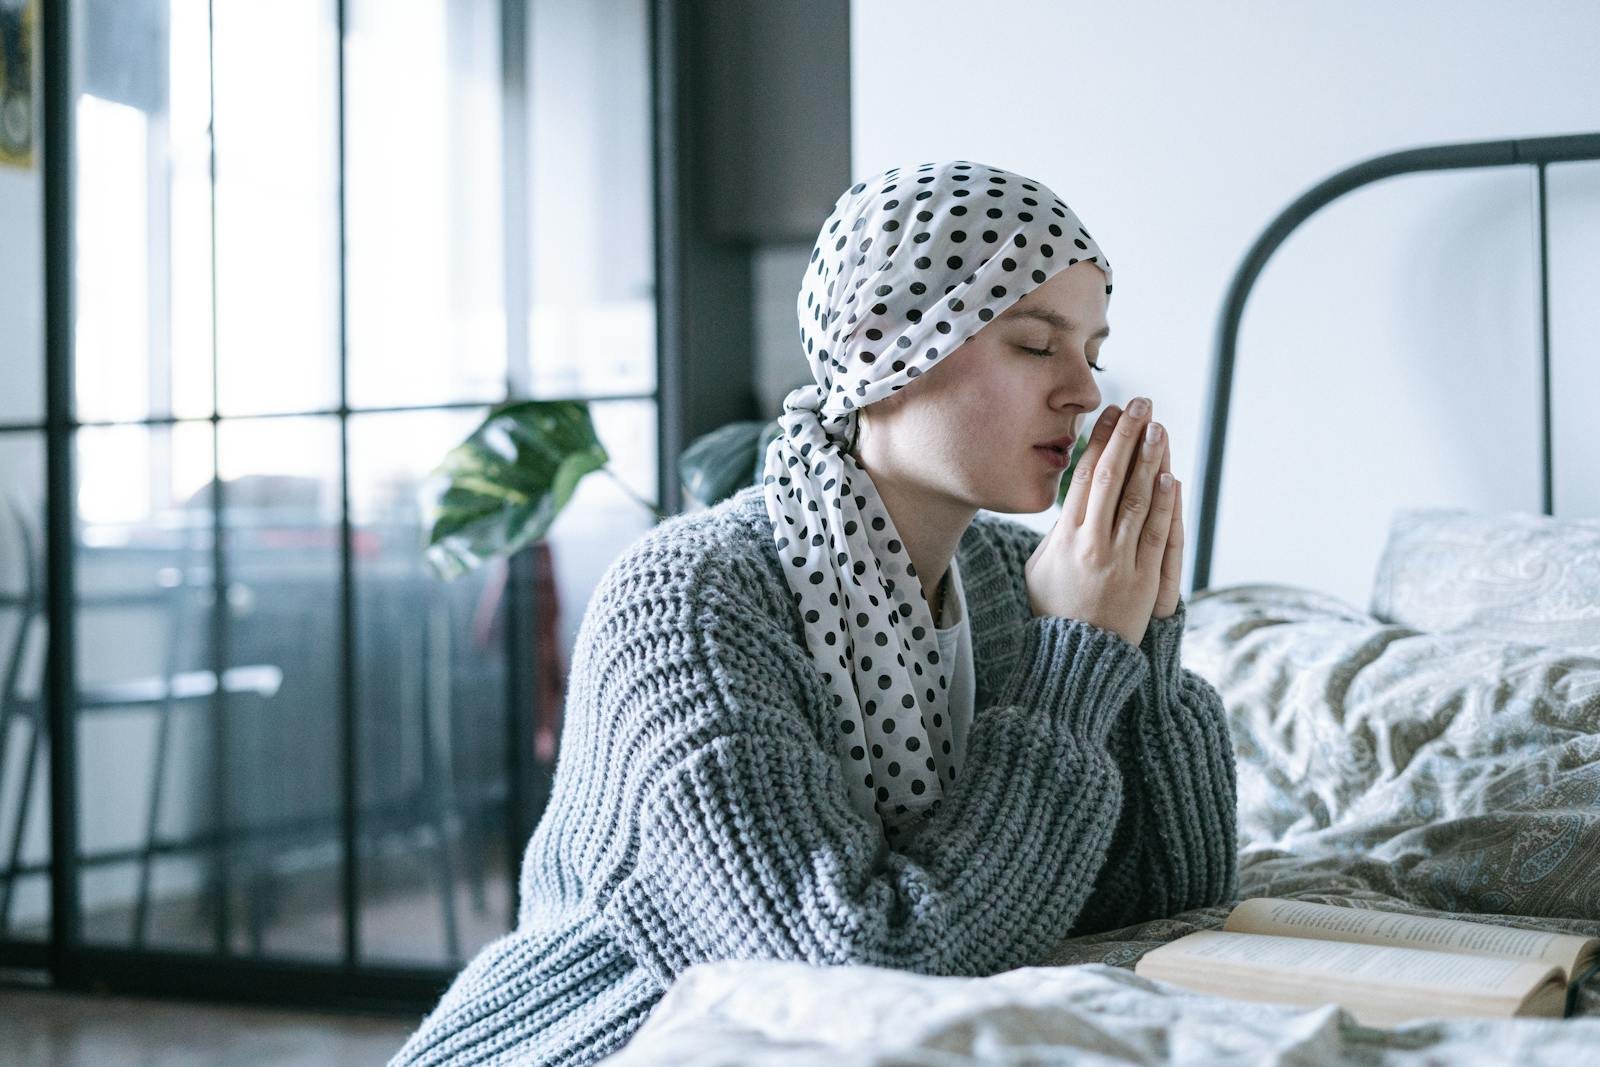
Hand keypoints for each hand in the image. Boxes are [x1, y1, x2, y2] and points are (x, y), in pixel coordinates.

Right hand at [1025, 397, 1177, 646]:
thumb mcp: (1040, 566)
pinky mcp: (1145, 578)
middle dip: (1128, 437)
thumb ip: (1057, 531)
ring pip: (1139, 499)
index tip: (1110, 413)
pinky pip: (1157, 532)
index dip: (1100, 440)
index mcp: (1064, 537)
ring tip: (1159, 428)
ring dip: (1151, 460)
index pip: (1084, 476)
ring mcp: (1120, 560)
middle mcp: (1092, 543)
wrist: (1076, 656)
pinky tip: (1170, 474)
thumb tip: (1072, 498)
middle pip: (1113, 478)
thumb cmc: (1054, 608)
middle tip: (1140, 405)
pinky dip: (1166, 502)